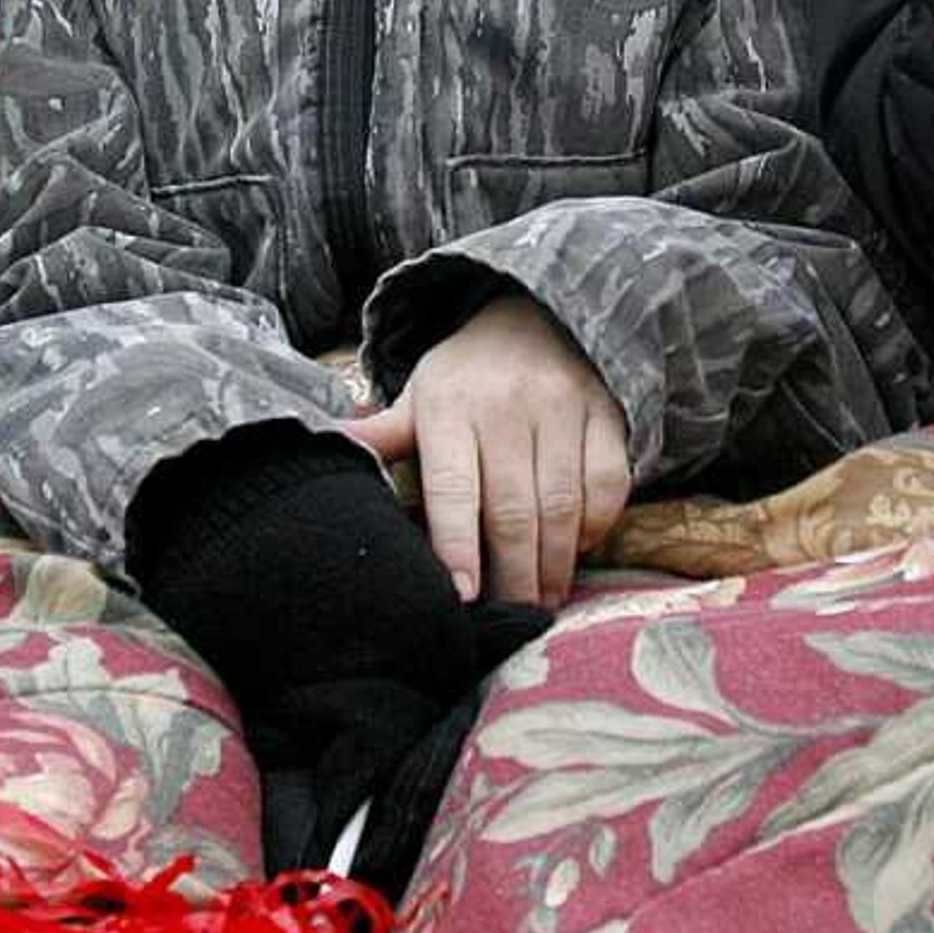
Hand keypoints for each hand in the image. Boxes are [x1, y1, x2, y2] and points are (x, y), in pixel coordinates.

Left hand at [342, 295, 629, 605]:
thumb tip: (326, 447)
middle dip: (513, 575)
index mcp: (450, 407)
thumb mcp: (419, 399)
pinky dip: (595, 525)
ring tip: (544, 600)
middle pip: (512, 510)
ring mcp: (563, 408)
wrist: (535, 316)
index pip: (452, 488)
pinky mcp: (606, 414)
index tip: (463, 596)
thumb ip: (383, 436)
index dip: (457, 545)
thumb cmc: (467, 377)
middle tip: (512, 616)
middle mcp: (508, 407)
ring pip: (562, 505)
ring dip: (554, 564)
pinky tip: (576, 549)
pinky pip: (608, 483)